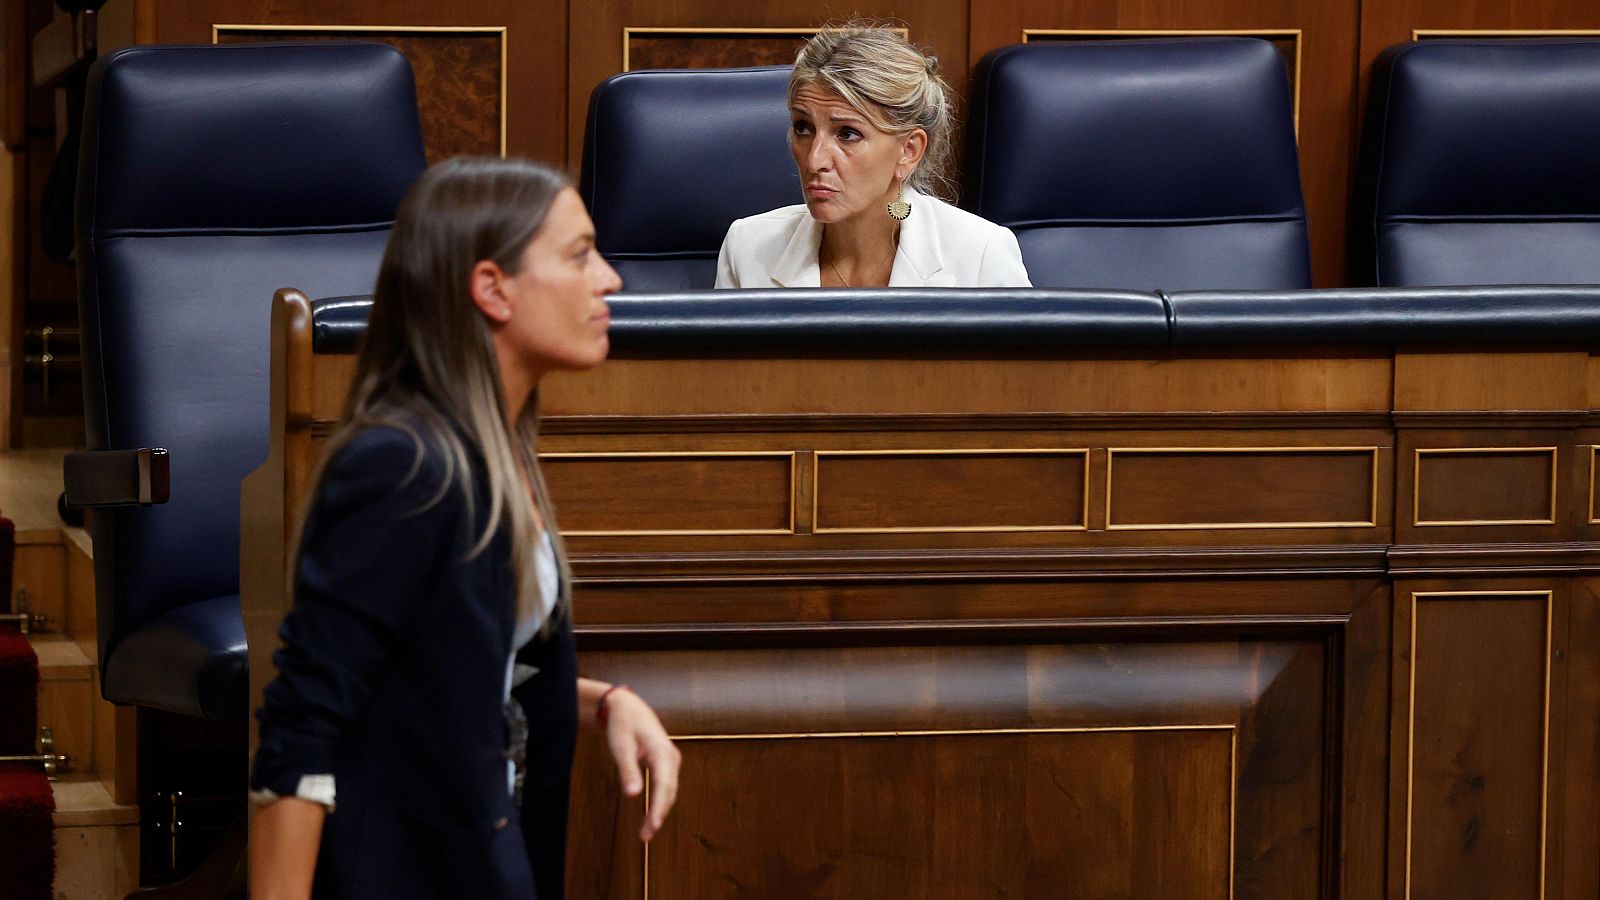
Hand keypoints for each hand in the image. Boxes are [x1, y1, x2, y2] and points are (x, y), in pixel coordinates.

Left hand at [603, 689, 681, 840]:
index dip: (658, 808)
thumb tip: (633, 795)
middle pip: (668, 792)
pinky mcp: (666, 764)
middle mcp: (671, 757)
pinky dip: (659, 803)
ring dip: (659, 812)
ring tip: (645, 832)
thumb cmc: (624, 725)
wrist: (629, 708)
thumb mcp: (621, 746)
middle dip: (658, 815)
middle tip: (645, 836)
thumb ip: (627, 770)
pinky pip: (666, 788)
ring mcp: (671, 761)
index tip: (652, 826)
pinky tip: (650, 817)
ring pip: (669, 792)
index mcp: (661, 752)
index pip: (663, 785)